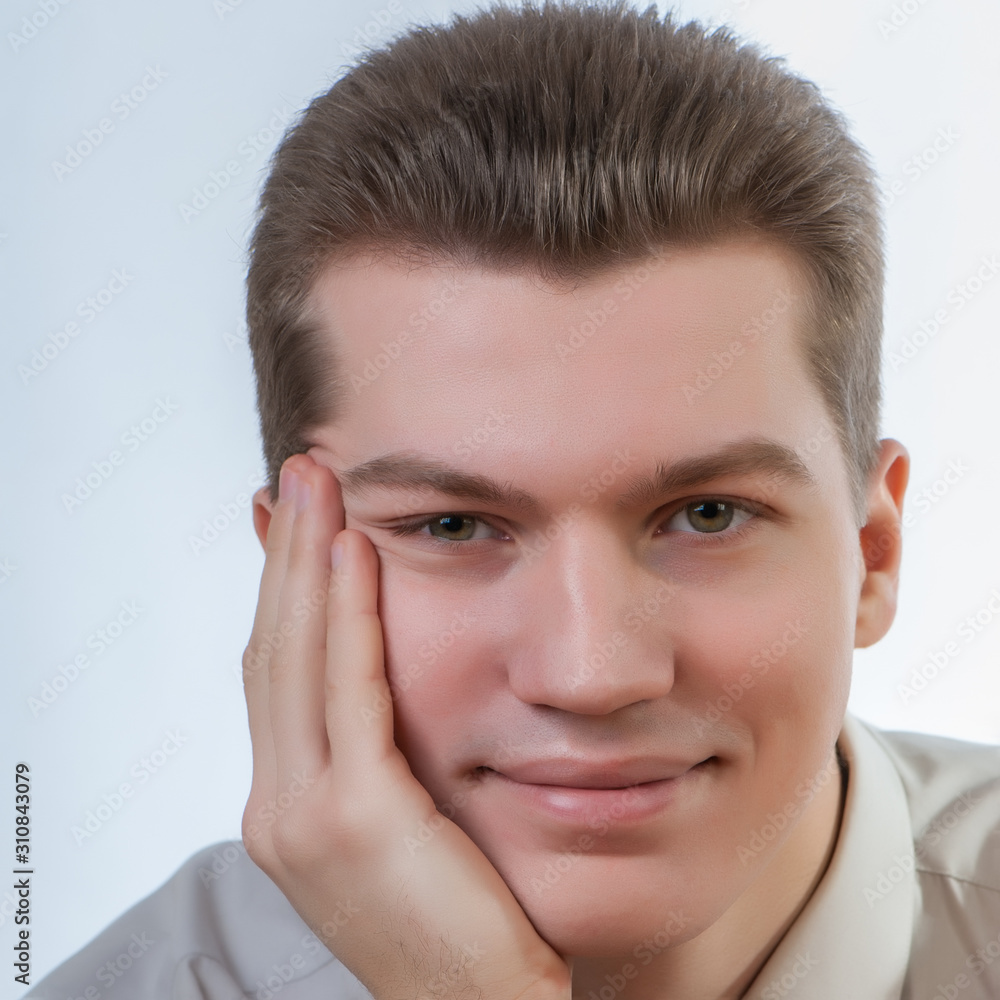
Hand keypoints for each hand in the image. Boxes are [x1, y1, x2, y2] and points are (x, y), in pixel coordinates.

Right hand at [241, 452, 570, 999]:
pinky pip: (349, 691)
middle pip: (272, 648)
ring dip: (305, 561)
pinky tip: (356, 553)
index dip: (282, 584)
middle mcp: (278, 806)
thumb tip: (380, 679)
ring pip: (294, 656)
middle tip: (302, 470)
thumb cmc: (460, 920)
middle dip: (285, 552)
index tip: (295, 513)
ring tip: (317, 484)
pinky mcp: (352, 821)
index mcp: (289, 804)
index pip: (277, 669)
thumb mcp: (406, 819)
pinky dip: (347, 614)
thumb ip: (380, 747)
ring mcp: (303, 816)